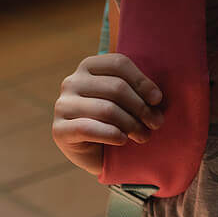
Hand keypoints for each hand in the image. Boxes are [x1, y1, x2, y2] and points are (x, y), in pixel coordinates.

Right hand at [52, 53, 164, 176]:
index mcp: (89, 66)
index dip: (142, 81)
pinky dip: (111, 135)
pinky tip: (123, 140)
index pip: (119, 64)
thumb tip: (156, 98)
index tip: (158, 100)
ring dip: (132, 124)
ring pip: (106, 109)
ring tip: (144, 136)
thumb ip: (140, 91)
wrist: (99, 152)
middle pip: (116, 87)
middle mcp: (72, 82)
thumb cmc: (120, 120)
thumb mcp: (130, 100)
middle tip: (156, 123)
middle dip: (141, 108)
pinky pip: (89, 128)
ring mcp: (63, 105)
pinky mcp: (59, 129)